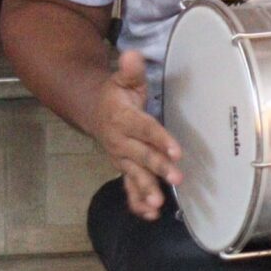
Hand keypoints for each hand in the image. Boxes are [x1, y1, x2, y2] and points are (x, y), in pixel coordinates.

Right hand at [89, 50, 179, 220]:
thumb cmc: (115, 95)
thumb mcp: (122, 80)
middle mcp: (121, 142)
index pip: (145, 129)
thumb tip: (133, 54)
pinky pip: (129, 187)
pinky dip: (137, 201)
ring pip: (134, 176)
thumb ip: (130, 71)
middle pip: (142, 156)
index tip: (177, 151)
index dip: (160, 140)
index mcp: (123, 119)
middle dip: (158, 168)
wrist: (93, 111)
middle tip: (177, 179)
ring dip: (146, 191)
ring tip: (158, 206)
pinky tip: (150, 215)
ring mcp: (121, 157)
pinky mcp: (123, 167)